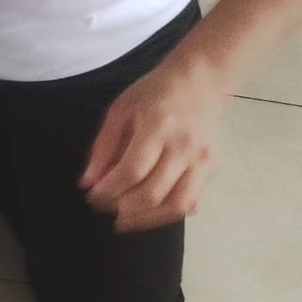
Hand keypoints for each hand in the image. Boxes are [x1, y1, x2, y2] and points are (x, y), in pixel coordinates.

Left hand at [80, 65, 225, 230]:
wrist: (199, 81)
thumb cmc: (154, 92)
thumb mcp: (120, 110)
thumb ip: (103, 147)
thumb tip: (88, 183)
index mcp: (158, 126)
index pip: (132, 171)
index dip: (108, 191)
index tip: (92, 196)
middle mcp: (184, 146)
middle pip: (153, 193)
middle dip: (123, 208)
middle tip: (106, 208)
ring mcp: (202, 160)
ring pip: (177, 206)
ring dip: (147, 220)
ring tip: (125, 220)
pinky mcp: (213, 169)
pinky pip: (192, 203)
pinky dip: (169, 214)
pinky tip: (150, 212)